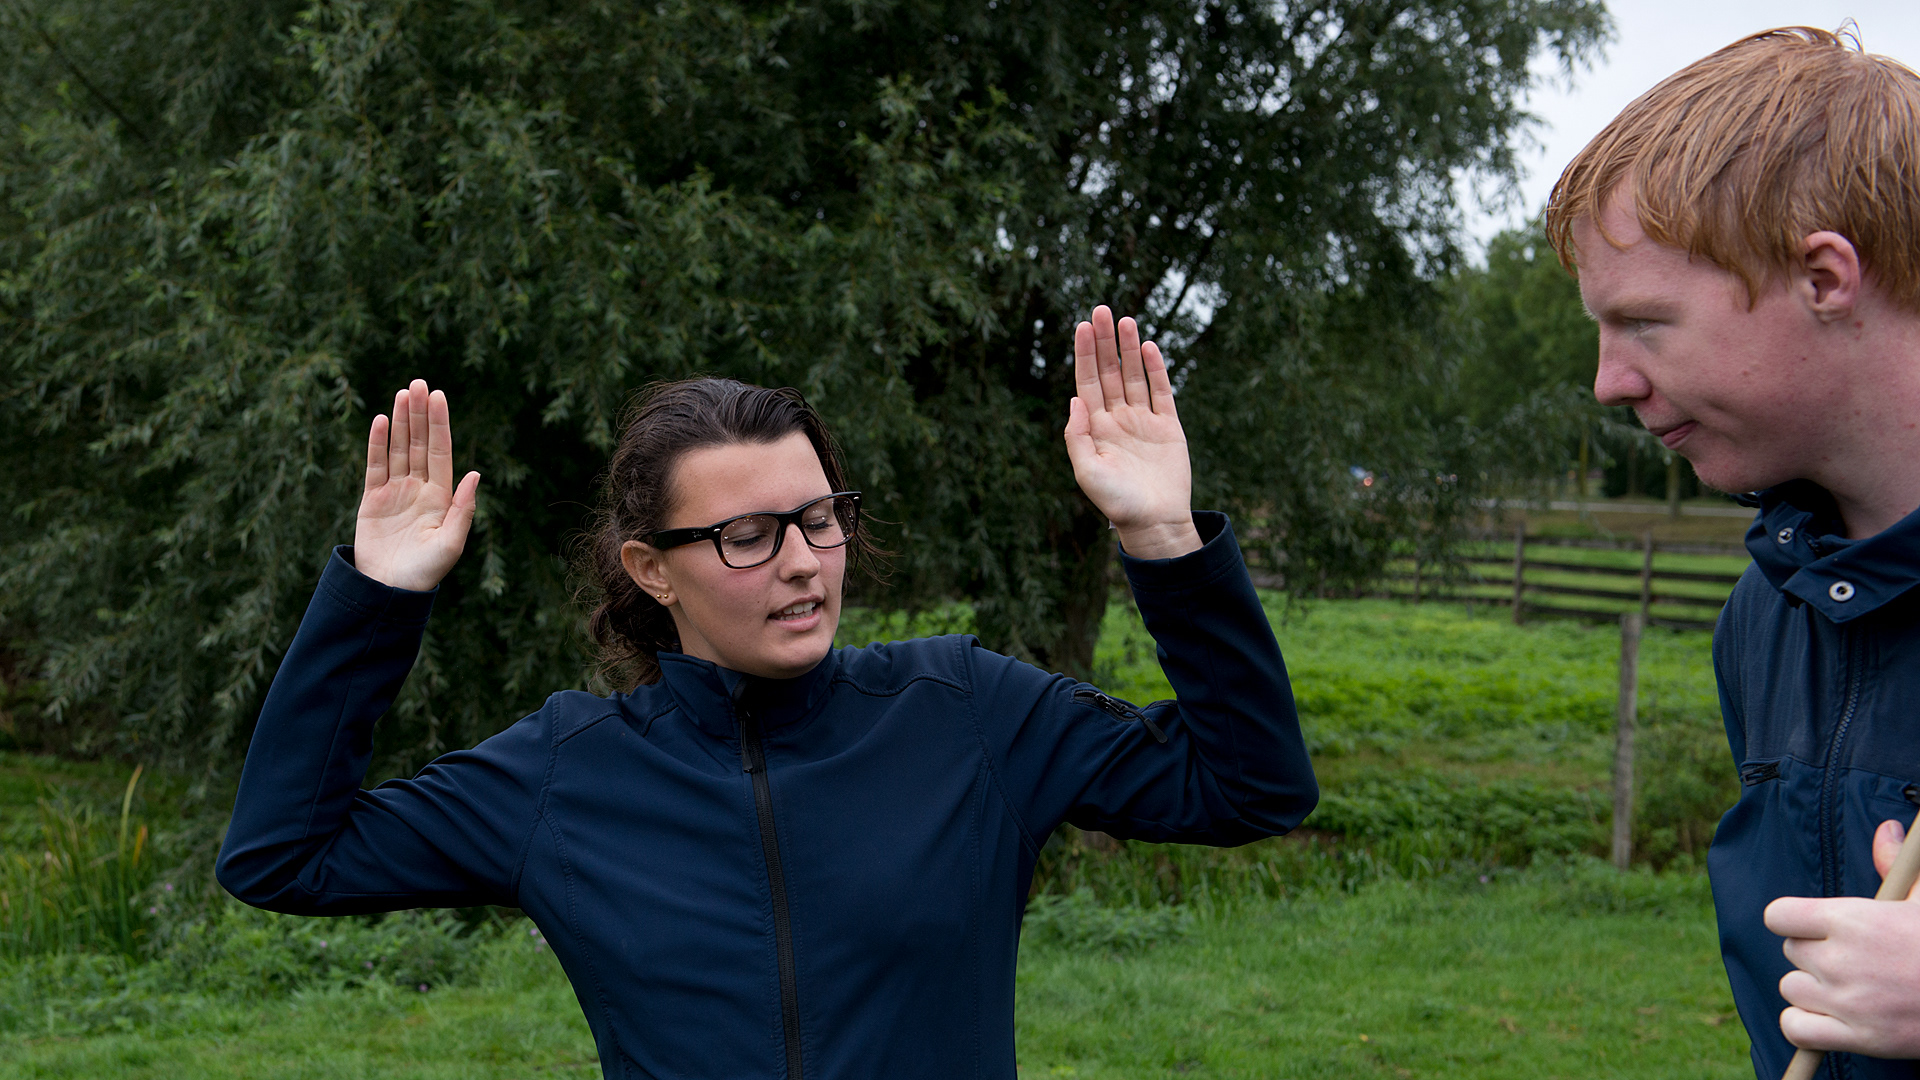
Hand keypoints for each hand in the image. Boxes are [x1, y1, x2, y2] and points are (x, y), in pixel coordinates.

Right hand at [353, 380, 481, 591]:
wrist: (389, 592)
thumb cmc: (425, 573)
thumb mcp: (450, 544)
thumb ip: (463, 509)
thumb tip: (476, 474)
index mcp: (441, 496)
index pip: (440, 451)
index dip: (439, 424)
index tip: (439, 397)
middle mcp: (419, 489)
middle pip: (418, 443)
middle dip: (419, 414)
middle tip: (419, 383)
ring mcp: (395, 492)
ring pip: (397, 449)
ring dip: (399, 421)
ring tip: (403, 393)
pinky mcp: (371, 500)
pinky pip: (374, 466)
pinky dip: (376, 443)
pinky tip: (379, 421)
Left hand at [1064, 305, 1199, 559]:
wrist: (1155, 522)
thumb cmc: (1117, 502)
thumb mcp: (1088, 472)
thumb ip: (1077, 436)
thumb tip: (1074, 399)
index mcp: (1095, 428)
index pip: (1087, 382)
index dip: (1085, 354)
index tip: (1082, 326)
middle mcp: (1117, 419)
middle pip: (1110, 372)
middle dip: (1105, 342)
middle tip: (1102, 309)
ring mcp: (1143, 421)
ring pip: (1134, 376)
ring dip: (1128, 349)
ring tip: (1125, 321)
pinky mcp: (1168, 427)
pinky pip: (1161, 392)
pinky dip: (1155, 370)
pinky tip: (1148, 348)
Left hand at [1765, 818, 1919, 1057]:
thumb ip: (1894, 863)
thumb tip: (1886, 829)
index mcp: (1853, 920)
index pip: (1778, 916)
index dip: (1793, 921)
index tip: (1814, 927)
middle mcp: (1841, 960)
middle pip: (1791, 952)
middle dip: (1814, 954)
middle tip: (1851, 960)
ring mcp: (1846, 1002)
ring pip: (1791, 988)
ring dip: (1812, 990)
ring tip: (1849, 989)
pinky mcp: (1857, 1038)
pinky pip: (1796, 1029)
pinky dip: (1806, 1026)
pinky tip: (1831, 1018)